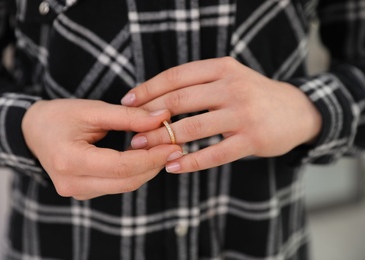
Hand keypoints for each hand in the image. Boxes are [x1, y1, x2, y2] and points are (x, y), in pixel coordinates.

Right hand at [22, 99, 181, 199]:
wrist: (33, 131)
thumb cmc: (59, 116)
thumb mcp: (92, 110)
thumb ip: (127, 116)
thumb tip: (162, 117)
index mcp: (70, 160)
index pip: (121, 166)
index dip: (151, 157)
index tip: (174, 145)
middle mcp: (72, 183)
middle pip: (126, 181)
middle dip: (154, 165)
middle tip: (176, 147)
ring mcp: (77, 191)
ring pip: (124, 186)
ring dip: (147, 169)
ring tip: (165, 150)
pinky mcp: (84, 191)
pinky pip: (117, 185)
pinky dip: (135, 172)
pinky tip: (147, 157)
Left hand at [121, 57, 321, 172]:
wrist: (297, 111)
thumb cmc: (253, 95)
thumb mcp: (229, 78)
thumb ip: (199, 84)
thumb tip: (155, 100)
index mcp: (222, 68)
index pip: (176, 77)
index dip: (148, 89)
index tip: (128, 102)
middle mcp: (232, 87)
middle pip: (179, 101)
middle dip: (150, 118)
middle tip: (131, 131)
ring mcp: (243, 113)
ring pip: (193, 128)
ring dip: (163, 140)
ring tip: (143, 149)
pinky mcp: (252, 139)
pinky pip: (214, 154)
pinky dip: (191, 162)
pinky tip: (173, 167)